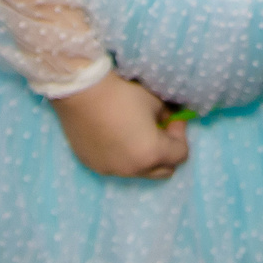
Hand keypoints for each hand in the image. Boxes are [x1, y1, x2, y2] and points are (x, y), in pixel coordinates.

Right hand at [53, 73, 189, 178]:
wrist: (81, 92)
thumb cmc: (122, 94)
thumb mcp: (154, 101)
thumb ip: (166, 116)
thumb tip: (168, 121)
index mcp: (151, 154)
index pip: (181, 155)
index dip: (180, 134)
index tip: (173, 118)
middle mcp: (132, 169)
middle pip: (163, 170)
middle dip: (167, 152)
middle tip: (160, 130)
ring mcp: (111, 170)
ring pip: (139, 170)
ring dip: (144, 156)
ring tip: (135, 132)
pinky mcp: (93, 165)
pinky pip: (116, 166)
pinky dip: (122, 155)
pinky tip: (114, 135)